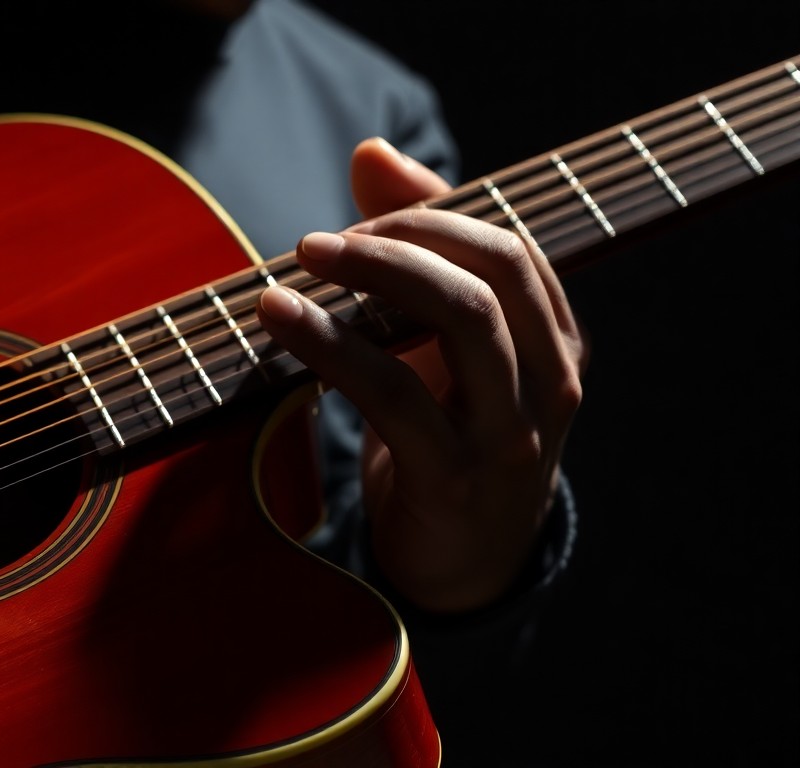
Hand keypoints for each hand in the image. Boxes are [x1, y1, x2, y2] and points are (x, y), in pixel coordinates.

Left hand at [257, 139, 587, 612]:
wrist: (461, 567)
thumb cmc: (447, 435)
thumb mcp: (439, 345)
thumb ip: (417, 247)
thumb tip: (372, 149)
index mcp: (555, 340)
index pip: (511, 244)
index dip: (433, 213)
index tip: (358, 213)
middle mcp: (550, 381)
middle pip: (495, 266)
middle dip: (404, 232)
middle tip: (321, 240)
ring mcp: (512, 433)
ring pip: (461, 318)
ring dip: (373, 273)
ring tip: (299, 261)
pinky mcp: (457, 478)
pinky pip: (396, 393)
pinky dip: (333, 346)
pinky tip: (283, 321)